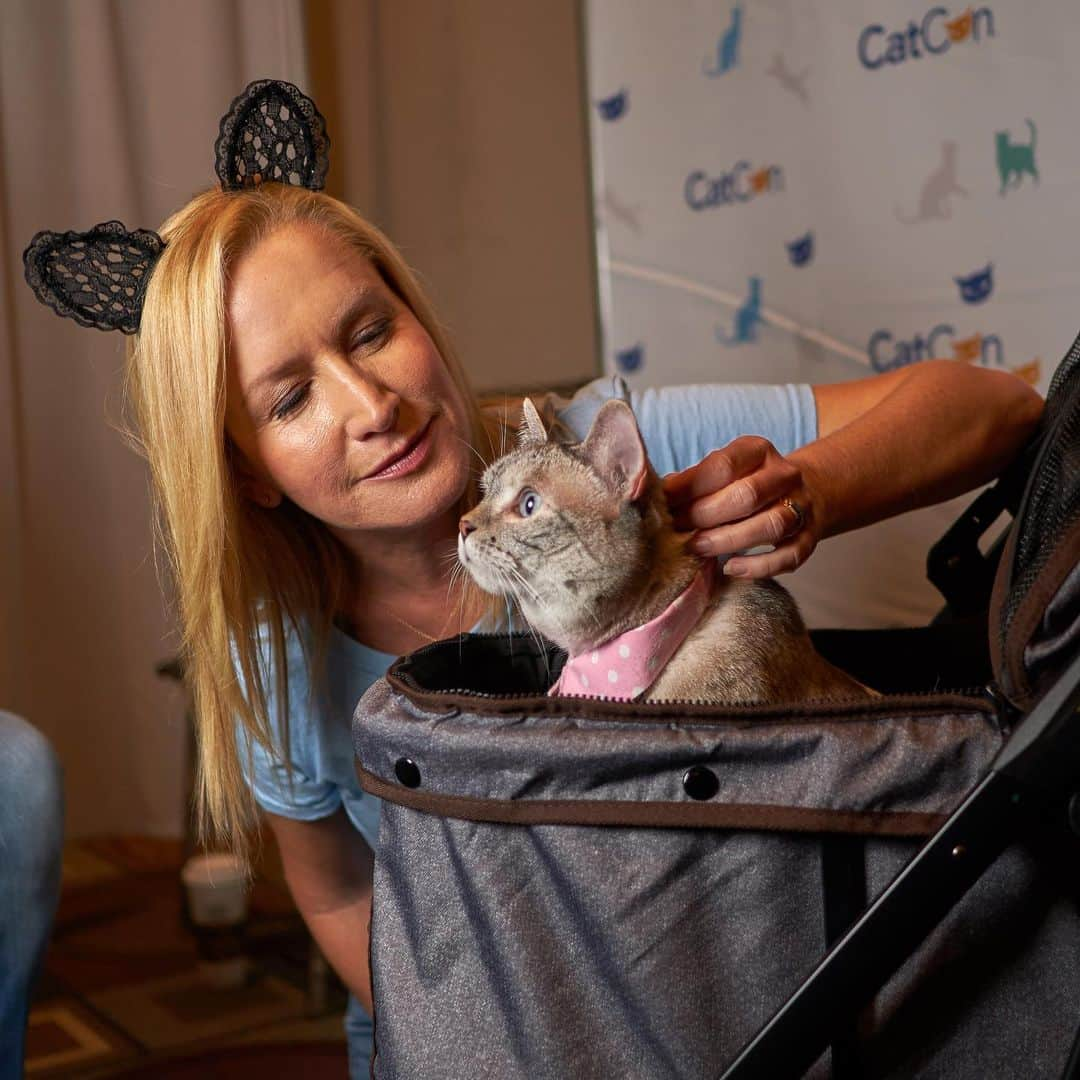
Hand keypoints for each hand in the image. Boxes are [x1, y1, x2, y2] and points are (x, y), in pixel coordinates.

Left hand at [662, 436, 819, 577]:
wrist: (804, 492)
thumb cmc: (746, 482)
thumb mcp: (723, 470)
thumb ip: (693, 480)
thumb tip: (657, 495)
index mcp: (759, 451)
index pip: (724, 466)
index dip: (690, 487)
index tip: (665, 503)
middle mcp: (785, 476)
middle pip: (747, 495)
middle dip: (706, 515)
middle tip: (678, 529)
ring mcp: (801, 507)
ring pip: (771, 525)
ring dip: (728, 540)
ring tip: (698, 548)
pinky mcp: (809, 538)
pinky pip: (788, 556)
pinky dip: (758, 566)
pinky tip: (730, 567)